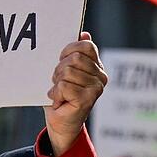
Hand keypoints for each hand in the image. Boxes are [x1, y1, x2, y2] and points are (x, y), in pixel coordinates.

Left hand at [44, 31, 107, 156]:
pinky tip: (58, 100)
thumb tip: (84, 33)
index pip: (85, 46)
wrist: (60, 122)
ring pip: (68, 71)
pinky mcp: (87, 99)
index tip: (61, 61)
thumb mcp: (65, 69)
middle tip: (58, 81)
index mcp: (97, 66)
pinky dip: (55, 93)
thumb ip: (74, 52)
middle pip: (74, 58)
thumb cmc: (62, 94)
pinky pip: (64, 86)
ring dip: (57, 82)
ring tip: (59, 91)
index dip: (68, 51)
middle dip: (59, 69)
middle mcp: (101, 76)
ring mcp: (96, 88)